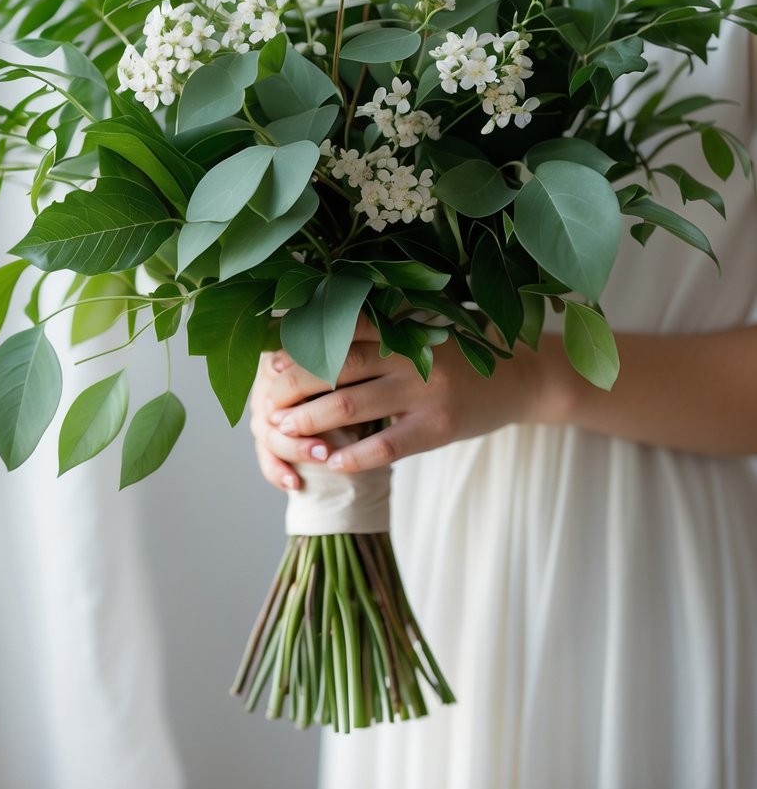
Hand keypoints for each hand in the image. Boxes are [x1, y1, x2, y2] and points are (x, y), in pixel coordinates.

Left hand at [249, 312, 547, 490]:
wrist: (523, 377)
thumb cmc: (462, 354)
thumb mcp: (425, 331)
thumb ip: (383, 333)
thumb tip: (320, 339)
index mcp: (403, 325)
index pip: (340, 331)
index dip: (300, 344)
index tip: (268, 358)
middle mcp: (411, 354)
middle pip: (337, 366)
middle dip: (294, 384)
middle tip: (266, 399)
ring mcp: (425, 392)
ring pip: (351, 405)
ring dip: (310, 420)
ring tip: (281, 430)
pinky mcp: (438, 428)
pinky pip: (384, 446)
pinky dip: (351, 456)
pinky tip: (328, 462)